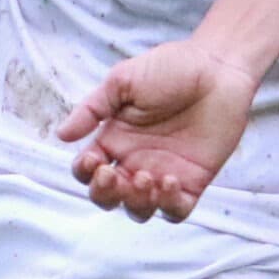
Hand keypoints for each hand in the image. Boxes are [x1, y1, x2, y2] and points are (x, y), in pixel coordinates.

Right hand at [58, 41, 260, 221]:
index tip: (93, 158)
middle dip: (104, 194)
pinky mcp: (193, 182)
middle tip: (113, 174)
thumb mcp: (123, 81)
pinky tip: (168, 180)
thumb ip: (92, 109)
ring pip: (139, 211)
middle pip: (108, 198)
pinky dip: (167, 205)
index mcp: (114, 140)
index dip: (84, 173)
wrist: (218, 67)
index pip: (88, 171)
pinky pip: (175, 211)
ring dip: (134, 202)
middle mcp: (135, 162)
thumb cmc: (171, 68)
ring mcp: (163, 174)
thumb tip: (61, 134)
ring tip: (144, 177)